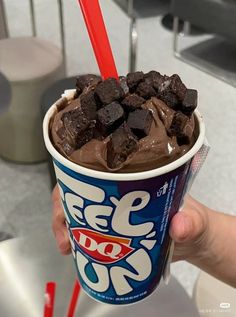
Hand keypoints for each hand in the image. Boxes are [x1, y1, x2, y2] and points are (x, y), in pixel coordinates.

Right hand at [52, 185, 209, 261]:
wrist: (195, 241)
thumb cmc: (194, 221)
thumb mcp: (194, 219)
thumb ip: (190, 222)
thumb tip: (178, 226)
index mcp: (131, 179)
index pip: (95, 171)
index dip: (73, 183)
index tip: (65, 202)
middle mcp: (116, 192)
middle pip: (78, 193)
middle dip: (64, 212)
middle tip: (65, 236)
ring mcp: (112, 212)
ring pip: (79, 213)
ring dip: (67, 228)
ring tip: (66, 247)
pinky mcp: (112, 231)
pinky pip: (88, 232)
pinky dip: (78, 241)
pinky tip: (74, 252)